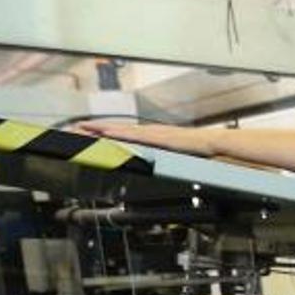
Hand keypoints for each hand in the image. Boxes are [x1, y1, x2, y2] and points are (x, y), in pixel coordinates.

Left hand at [77, 121, 218, 157]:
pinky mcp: (158, 137)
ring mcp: (154, 133)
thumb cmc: (203, 153)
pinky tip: (105, 133)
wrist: (217, 145)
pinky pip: (134, 135)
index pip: (128, 134)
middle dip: (98, 128)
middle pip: (120, 129)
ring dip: (102, 128)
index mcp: (156, 138)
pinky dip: (119, 133)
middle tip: (77, 127)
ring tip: (83, 128)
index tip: (92, 133)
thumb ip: (167, 160)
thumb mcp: (180, 157)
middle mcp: (152, 132)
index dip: (110, 133)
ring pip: (123, 130)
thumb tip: (160, 167)